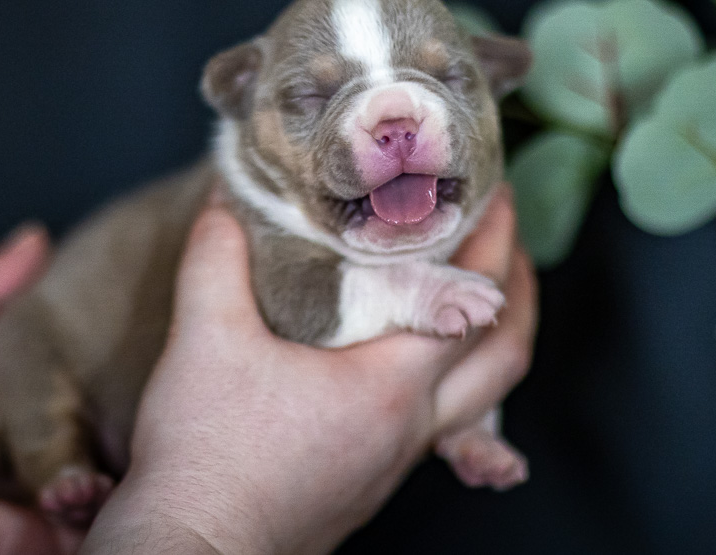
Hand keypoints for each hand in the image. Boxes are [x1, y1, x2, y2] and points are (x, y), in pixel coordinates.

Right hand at [81, 186, 536, 553]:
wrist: (193, 553)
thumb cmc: (206, 461)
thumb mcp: (204, 340)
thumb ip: (217, 259)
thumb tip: (223, 204)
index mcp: (388, 388)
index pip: (475, 302)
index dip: (494, 241)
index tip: (496, 196)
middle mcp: (408, 430)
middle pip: (504, 360)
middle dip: (522, 296)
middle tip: (511, 248)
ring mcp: (393, 464)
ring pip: (478, 401)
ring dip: (486, 343)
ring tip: (471, 298)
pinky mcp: (368, 484)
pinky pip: (437, 427)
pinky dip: (445, 382)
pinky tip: (403, 367)